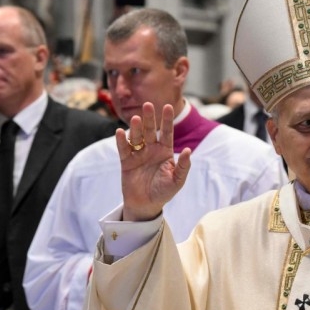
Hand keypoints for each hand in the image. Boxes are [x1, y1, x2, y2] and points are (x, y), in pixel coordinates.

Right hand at [116, 102, 191, 220]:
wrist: (146, 204)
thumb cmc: (164, 192)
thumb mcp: (177, 181)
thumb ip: (183, 166)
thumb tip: (189, 151)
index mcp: (165, 152)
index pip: (167, 132)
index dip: (167, 120)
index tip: (168, 106)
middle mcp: (151, 149)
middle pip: (151, 131)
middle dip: (150, 118)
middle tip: (148, 105)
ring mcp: (138, 154)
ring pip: (137, 137)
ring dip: (136, 128)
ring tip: (136, 118)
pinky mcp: (126, 161)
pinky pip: (123, 149)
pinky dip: (121, 141)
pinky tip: (120, 132)